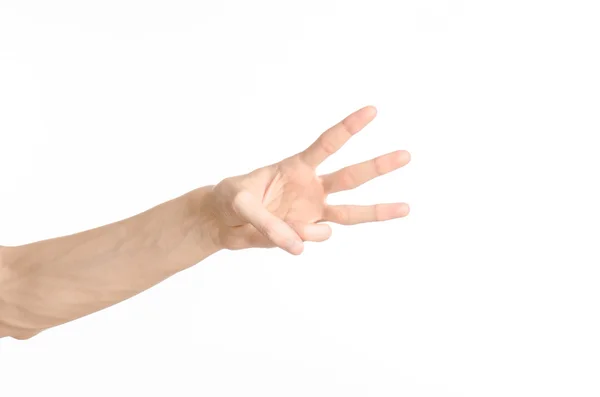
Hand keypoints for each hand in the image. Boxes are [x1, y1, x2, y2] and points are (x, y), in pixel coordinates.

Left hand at [207, 106, 410, 254]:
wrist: (222, 221)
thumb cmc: (230, 198)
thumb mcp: (238, 200)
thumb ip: (265, 221)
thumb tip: (299, 246)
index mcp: (296, 166)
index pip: (327, 144)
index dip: (349, 128)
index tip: (372, 110)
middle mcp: (311, 187)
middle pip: (351, 176)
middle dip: (378, 166)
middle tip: (406, 155)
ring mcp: (312, 211)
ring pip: (350, 211)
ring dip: (377, 210)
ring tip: (406, 207)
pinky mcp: (306, 232)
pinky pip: (317, 236)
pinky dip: (307, 238)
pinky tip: (290, 237)